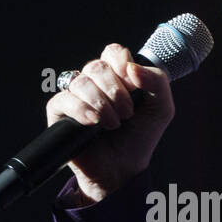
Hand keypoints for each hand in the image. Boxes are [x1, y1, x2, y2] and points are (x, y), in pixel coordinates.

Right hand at [45, 43, 173, 202]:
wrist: (123, 169)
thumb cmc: (139, 138)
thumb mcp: (161, 108)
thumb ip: (156, 81)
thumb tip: (131, 67)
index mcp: (116, 76)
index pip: (113, 52)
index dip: (121, 63)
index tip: (133, 84)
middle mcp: (94, 83)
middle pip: (97, 66)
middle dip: (116, 90)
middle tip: (127, 113)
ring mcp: (75, 96)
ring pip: (81, 82)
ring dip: (102, 104)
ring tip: (113, 124)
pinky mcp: (59, 113)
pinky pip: (63, 99)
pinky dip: (81, 109)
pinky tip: (92, 123)